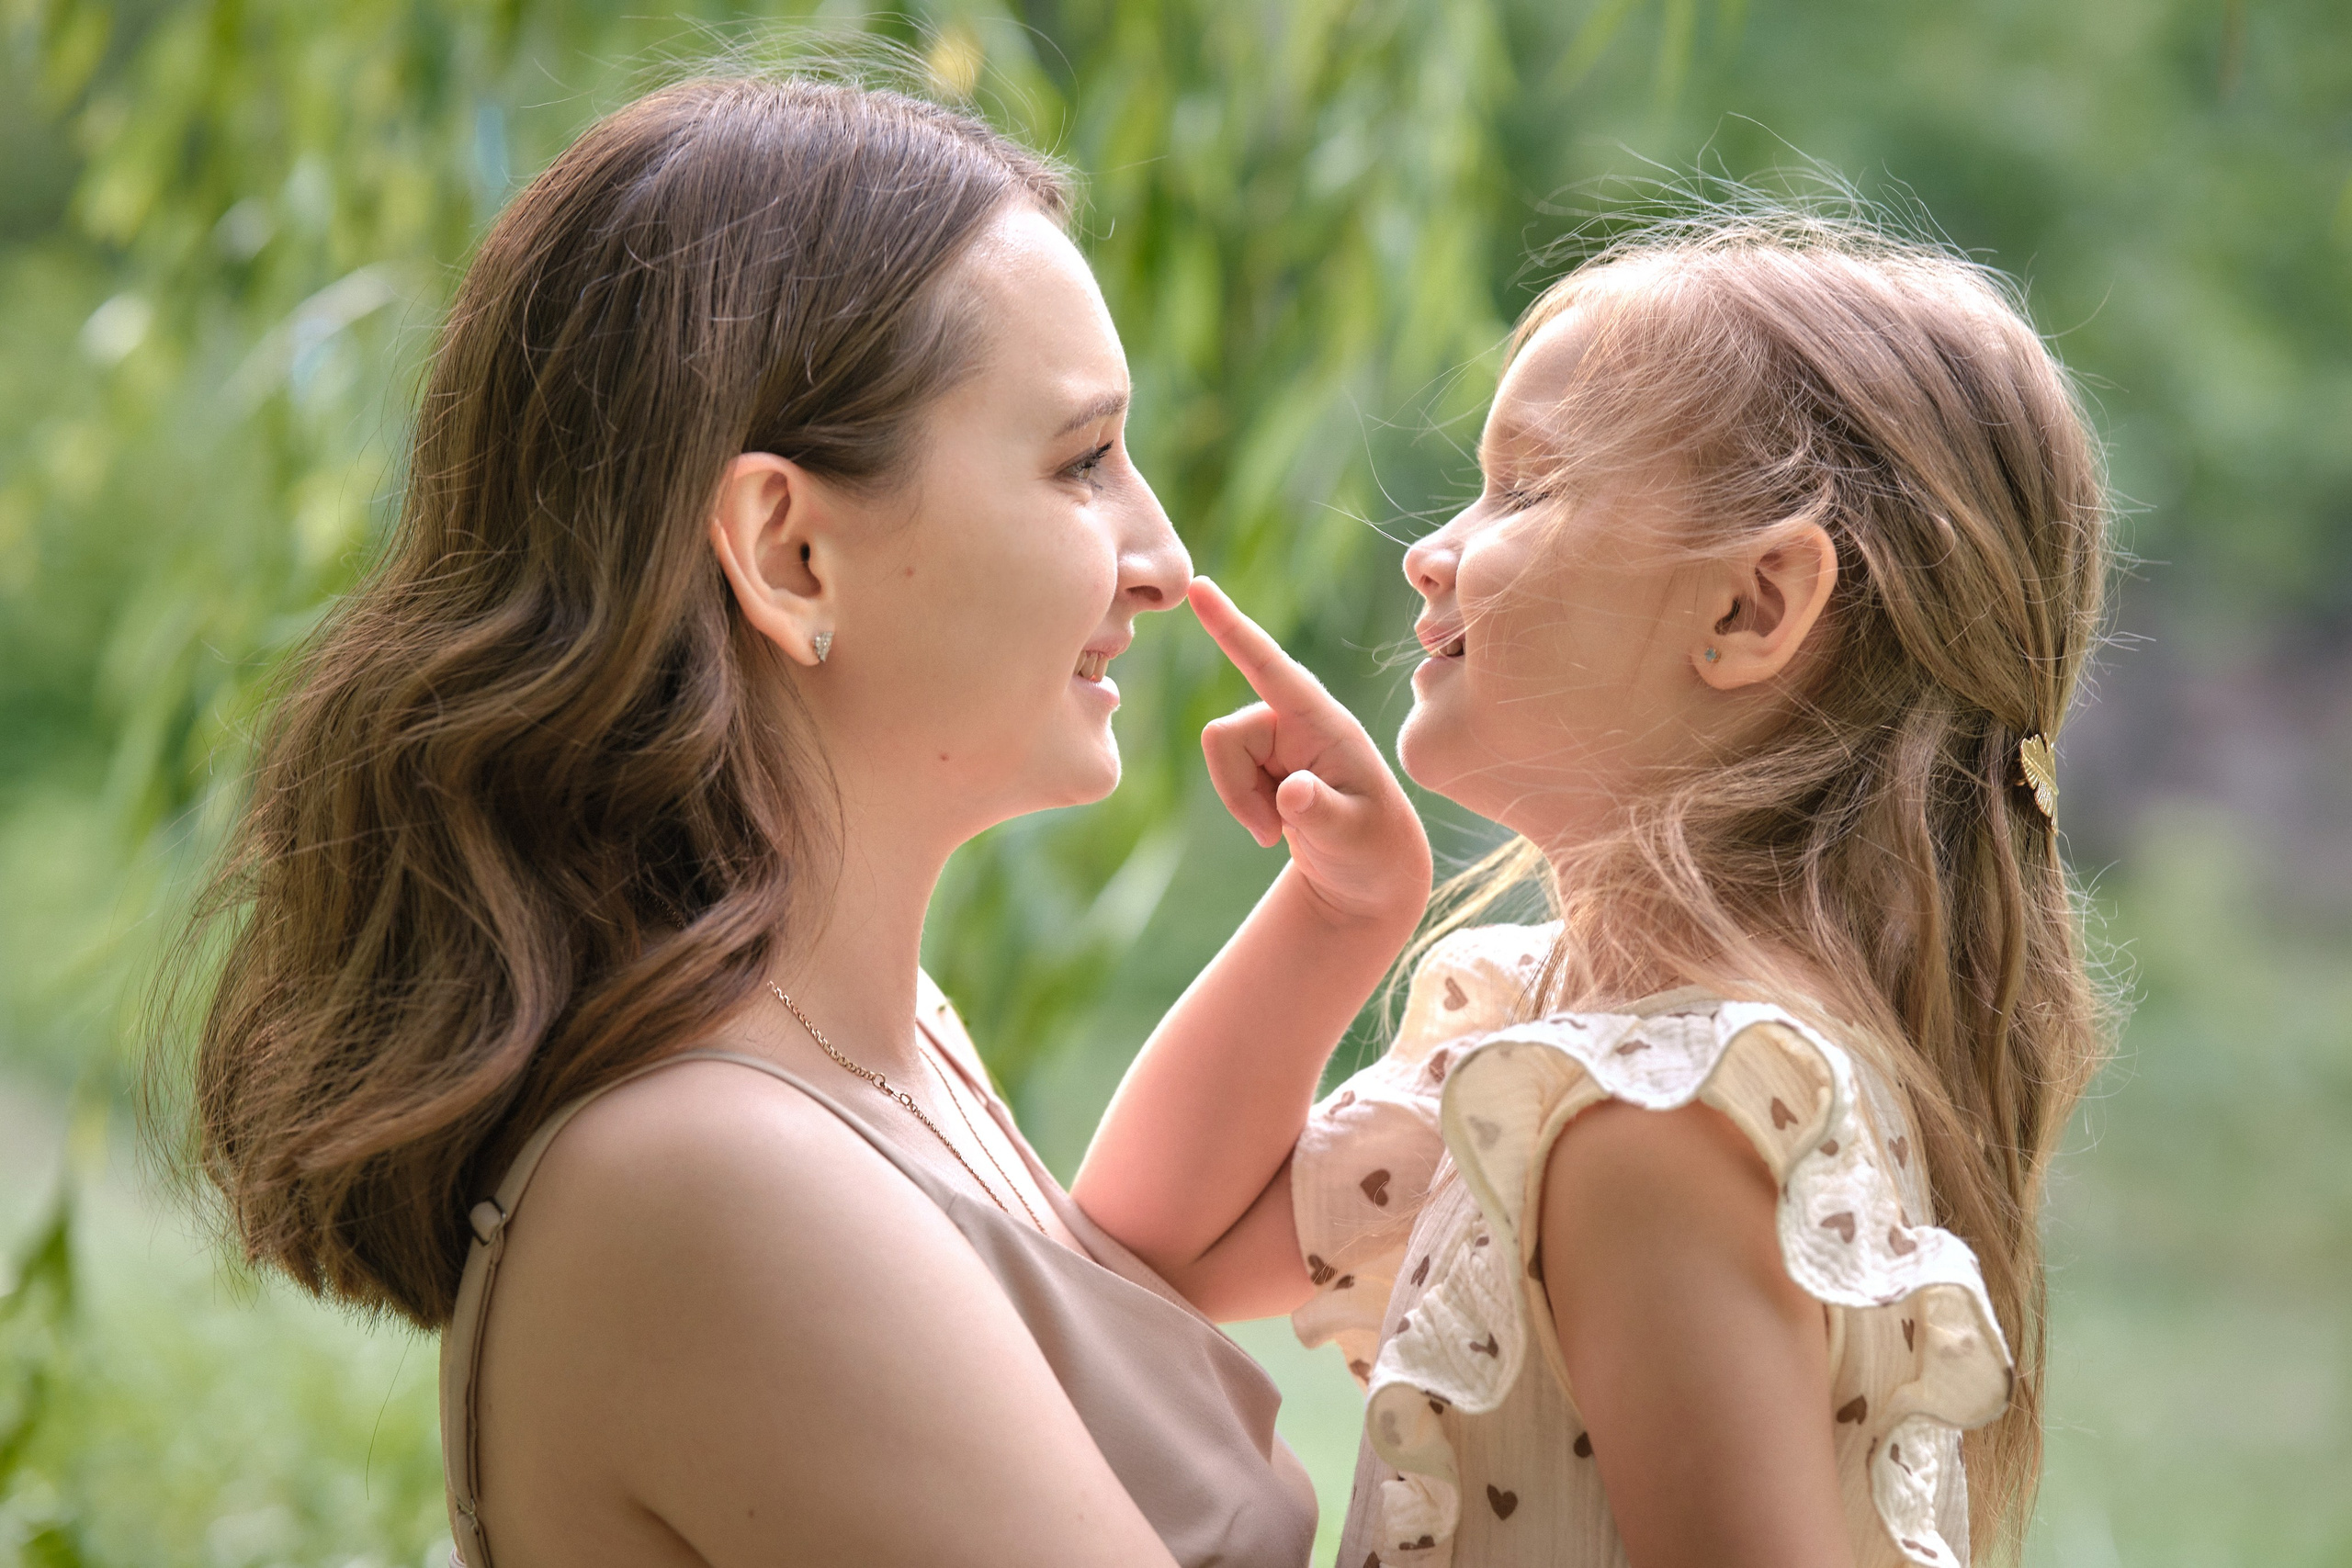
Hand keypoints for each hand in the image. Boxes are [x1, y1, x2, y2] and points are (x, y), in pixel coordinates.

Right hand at [1189, 577, 1432, 928]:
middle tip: (1270, 835)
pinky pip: (1224, 771)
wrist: (1369, 873)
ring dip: (1238, 800)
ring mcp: (1278, 735)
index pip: (1272, 668)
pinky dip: (1241, 805)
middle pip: (1224, 734)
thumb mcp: (1353, 839)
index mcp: (1326, 723)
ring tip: (1277, 832)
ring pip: (1219, 752)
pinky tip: (1274, 825)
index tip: (1199, 587)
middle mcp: (1297, 718)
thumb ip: (1322, 814)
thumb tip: (1293, 792)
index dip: (1232, 629)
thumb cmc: (1372, 851)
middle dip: (1234, 789)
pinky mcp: (1263, 755)